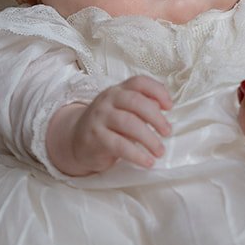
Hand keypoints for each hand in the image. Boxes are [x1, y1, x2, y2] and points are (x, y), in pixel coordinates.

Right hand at [46, 76, 171, 175]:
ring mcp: (100, 117)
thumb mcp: (124, 111)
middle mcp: (108, 100)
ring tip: (160, 151)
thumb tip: (162, 107)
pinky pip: (119, 145)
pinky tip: (147, 162)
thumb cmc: (108, 126)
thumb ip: (142, 107)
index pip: (139, 82)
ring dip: (149, 139)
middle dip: (156, 117)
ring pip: (129, 123)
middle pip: (136, 101)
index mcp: (118, 91)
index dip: (157, 91)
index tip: (170, 106)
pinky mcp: (95, 137)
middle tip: (167, 132)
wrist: (75, 141)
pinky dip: (137, 154)